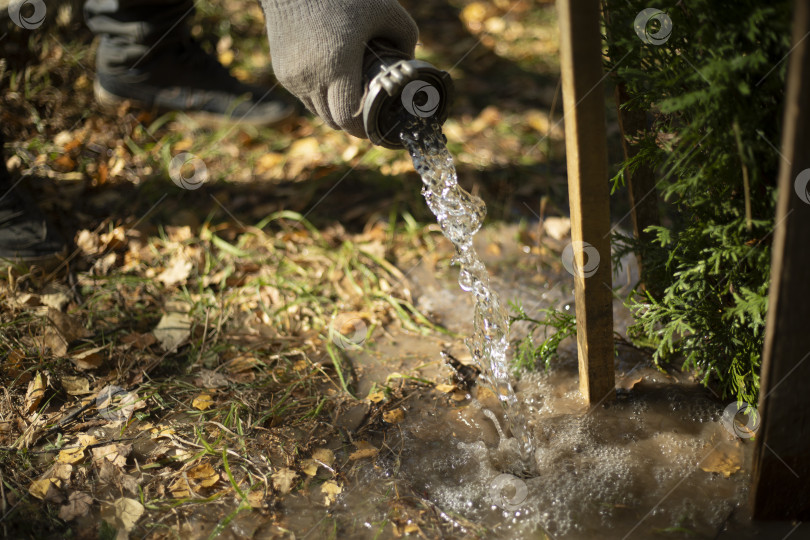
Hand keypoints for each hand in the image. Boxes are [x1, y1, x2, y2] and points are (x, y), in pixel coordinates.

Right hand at [262, 0, 418, 137]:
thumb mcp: (385, 10)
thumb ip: (405, 38)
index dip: (363, 129)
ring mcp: (294, 77)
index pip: (347, 118)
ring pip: (318, 112)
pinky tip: (333, 85)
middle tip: (369, 117)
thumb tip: (410, 64)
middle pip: (333, 121)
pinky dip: (320, 97)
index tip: (377, 128)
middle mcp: (311, 76)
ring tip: (352, 101)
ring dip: (335, 111)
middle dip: (352, 123)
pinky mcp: (283, 73)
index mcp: (337, 64)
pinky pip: (305, 97)